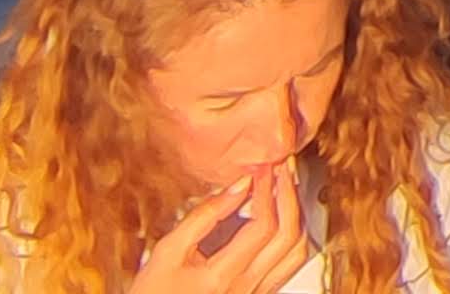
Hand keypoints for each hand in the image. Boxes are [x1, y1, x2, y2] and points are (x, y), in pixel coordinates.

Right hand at [135, 165, 305, 293]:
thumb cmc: (153, 293)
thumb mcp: (167, 252)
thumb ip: (203, 216)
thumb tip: (239, 184)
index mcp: (222, 276)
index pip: (262, 226)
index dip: (267, 191)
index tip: (264, 168)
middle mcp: (247, 289)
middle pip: (288, 237)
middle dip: (289, 196)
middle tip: (283, 168)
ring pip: (296, 253)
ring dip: (296, 216)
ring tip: (286, 188)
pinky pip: (289, 265)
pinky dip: (292, 237)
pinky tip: (283, 218)